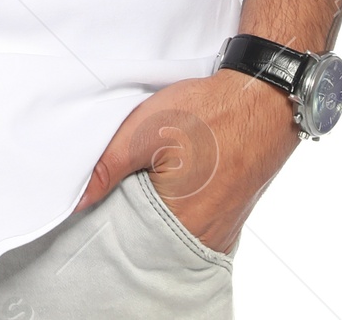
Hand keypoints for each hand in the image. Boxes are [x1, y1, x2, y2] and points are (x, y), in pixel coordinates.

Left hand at [75, 70, 299, 253]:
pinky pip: (197, 226)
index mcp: (179, 225)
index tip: (103, 200)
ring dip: (161, 214)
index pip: (130, 240)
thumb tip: (79, 199)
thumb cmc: (208, 113)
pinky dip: (182, 211)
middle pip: (154, 240)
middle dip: (136, 217)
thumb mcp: (145, 131)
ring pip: (175, 233)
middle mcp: (205, 238)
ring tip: (156, 180)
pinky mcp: (232, 219)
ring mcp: (222, 232)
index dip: (112, 219)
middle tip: (129, 184)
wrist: (262, 100)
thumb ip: (108, 167)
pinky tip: (178, 184)